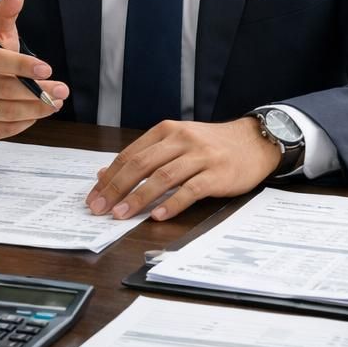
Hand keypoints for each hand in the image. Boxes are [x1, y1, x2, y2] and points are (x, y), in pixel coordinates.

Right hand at [0, 0, 69, 141]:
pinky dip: (26, 122)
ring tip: (56, 102)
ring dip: (37, 108)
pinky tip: (36, 113)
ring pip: (8, 112)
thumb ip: (7, 11)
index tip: (48, 68)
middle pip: (5, 90)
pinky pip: (5, 130)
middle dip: (39, 91)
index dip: (22, 65)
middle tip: (62, 90)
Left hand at [85, 117, 281, 220]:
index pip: (130, 155)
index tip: (94, 196)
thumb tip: (105, 174)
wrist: (254, 141)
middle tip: (100, 208)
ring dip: (139, 198)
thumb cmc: (211, 146)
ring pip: (163, 177)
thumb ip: (145, 157)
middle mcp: (182, 139)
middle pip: (142, 165)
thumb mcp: (177, 143)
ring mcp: (201, 156)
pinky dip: (173, 204)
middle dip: (117, 188)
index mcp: (168, 130)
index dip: (109, 177)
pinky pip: (191, 189)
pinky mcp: (217, 173)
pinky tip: (158, 216)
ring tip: (122, 215)